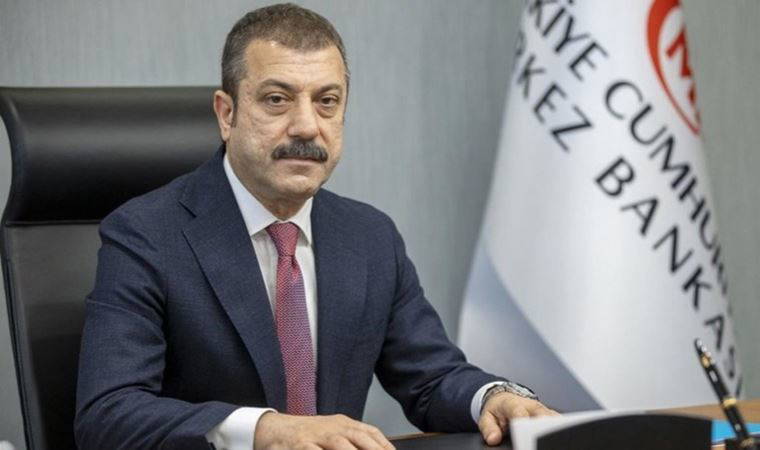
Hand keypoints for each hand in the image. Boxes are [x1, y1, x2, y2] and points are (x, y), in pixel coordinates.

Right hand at [254, 412, 395, 449]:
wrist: (274, 429)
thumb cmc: (308, 435)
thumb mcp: (334, 432)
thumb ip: (354, 441)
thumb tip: (380, 448)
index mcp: (344, 424)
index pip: (370, 432)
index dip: (385, 445)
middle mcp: (333, 428)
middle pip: (359, 438)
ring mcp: (316, 435)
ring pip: (340, 445)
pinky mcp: (300, 445)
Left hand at [478, 392, 558, 445]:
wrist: (505, 399)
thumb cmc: (497, 409)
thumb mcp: (487, 417)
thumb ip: (489, 428)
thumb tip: (493, 439)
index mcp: (513, 404)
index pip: (519, 411)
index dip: (522, 420)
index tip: (523, 430)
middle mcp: (531, 406)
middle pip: (542, 415)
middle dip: (543, 427)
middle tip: (540, 439)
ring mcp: (543, 410)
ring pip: (554, 418)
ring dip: (554, 428)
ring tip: (551, 440)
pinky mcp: (551, 416)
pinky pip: (558, 422)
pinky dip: (558, 429)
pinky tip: (557, 439)